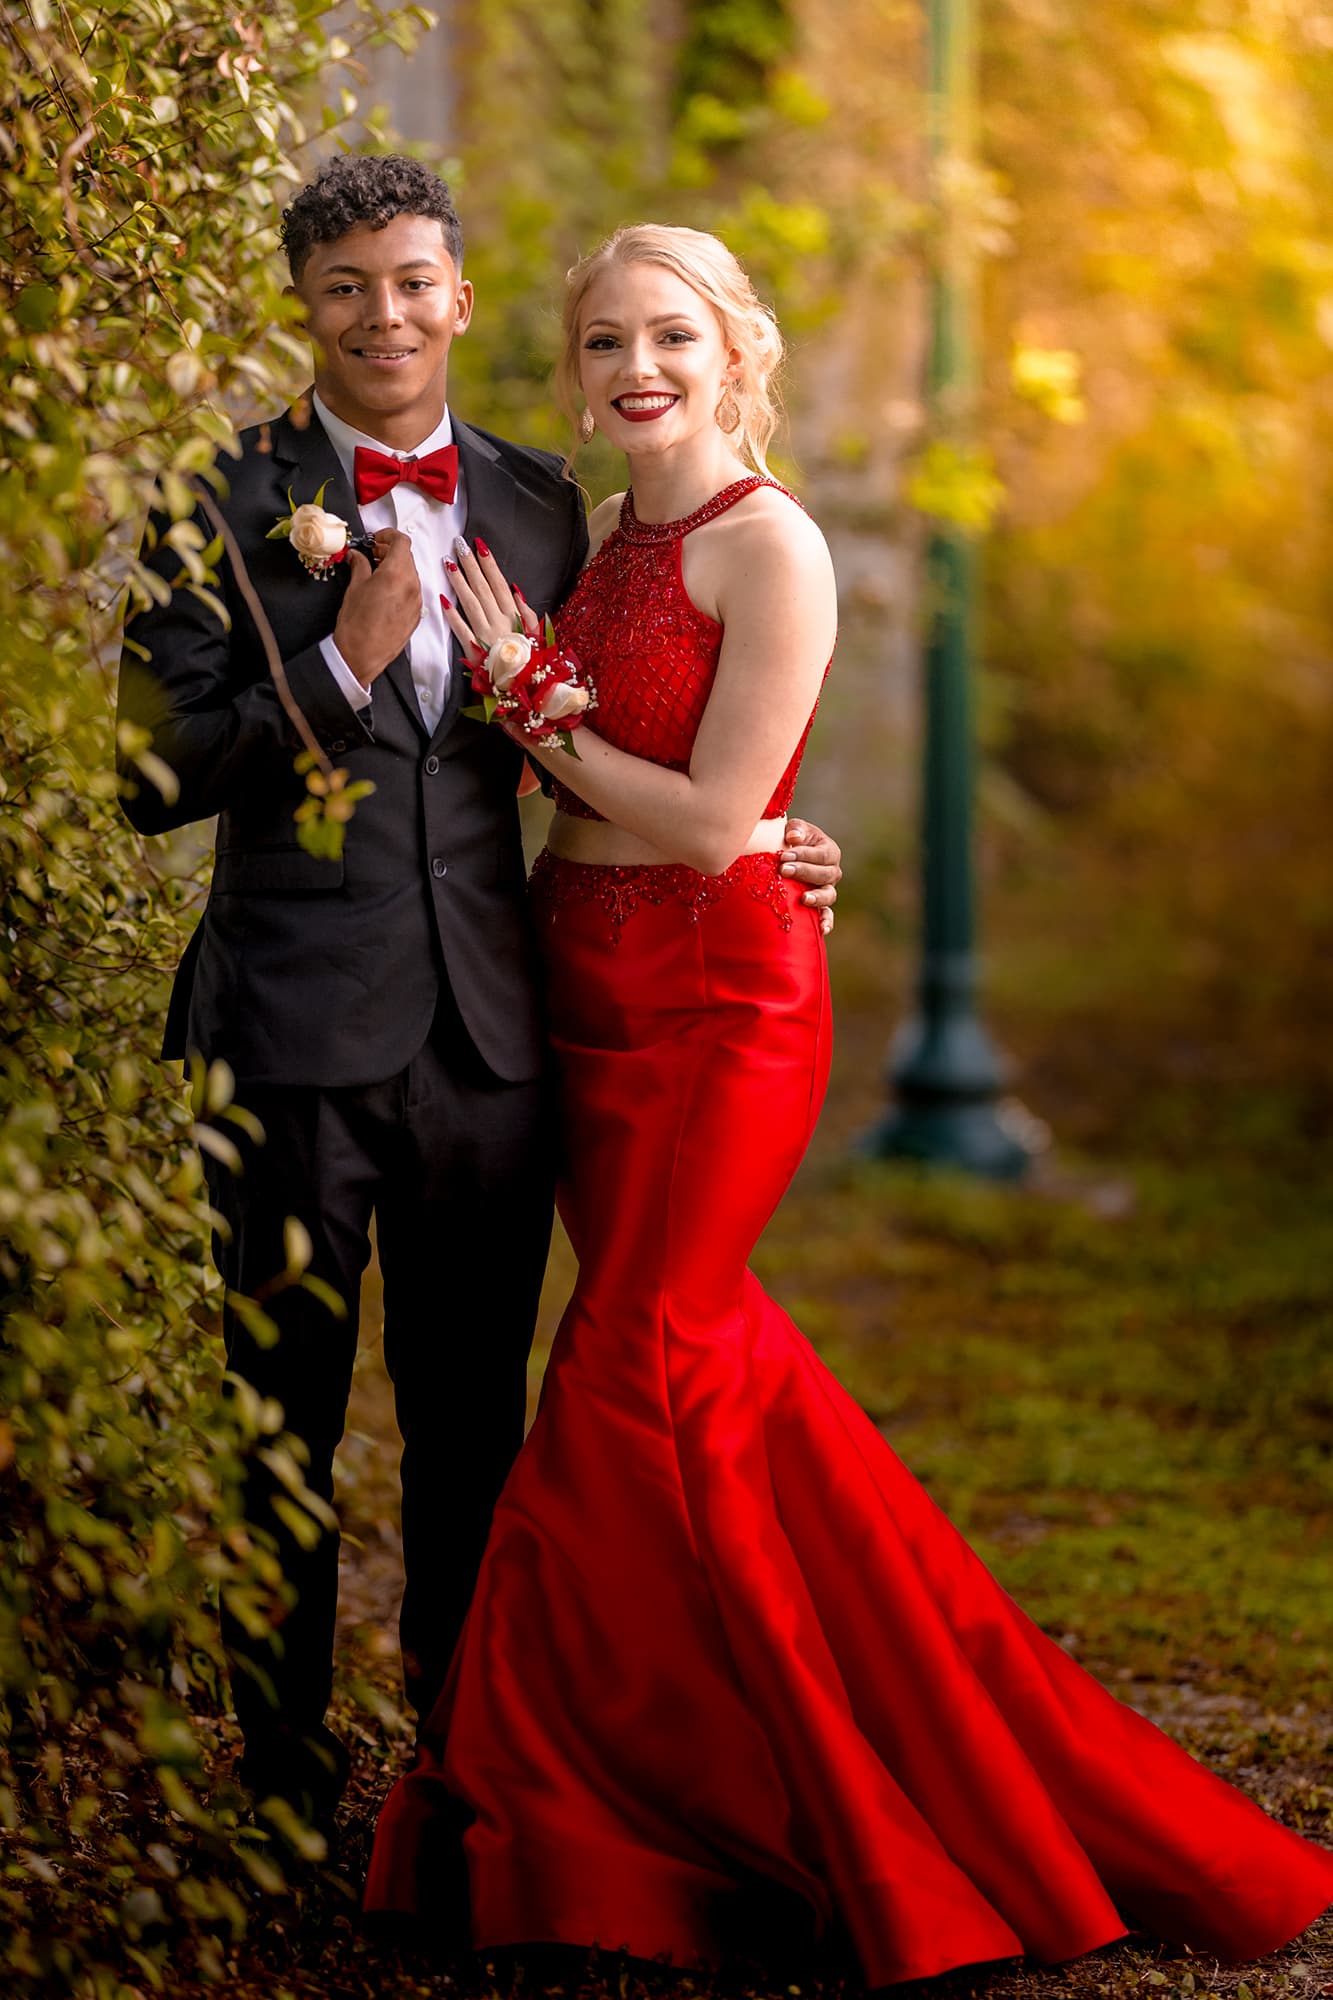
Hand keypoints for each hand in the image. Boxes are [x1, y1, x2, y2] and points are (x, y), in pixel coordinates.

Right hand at [332, 528, 421, 686]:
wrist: (362, 656)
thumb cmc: (356, 625)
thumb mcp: (354, 587)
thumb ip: (359, 565)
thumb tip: (357, 556)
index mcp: (396, 574)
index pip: (401, 541)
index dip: (388, 535)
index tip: (376, 539)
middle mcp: (412, 585)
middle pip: (407, 557)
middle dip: (390, 551)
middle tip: (372, 554)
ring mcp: (417, 601)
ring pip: (411, 574)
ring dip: (396, 568)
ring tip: (376, 573)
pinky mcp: (416, 615)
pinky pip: (412, 592)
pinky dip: (401, 585)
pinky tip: (385, 591)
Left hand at [440, 536, 540, 661]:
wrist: (526, 690)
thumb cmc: (532, 660)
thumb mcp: (537, 634)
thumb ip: (527, 612)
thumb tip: (514, 589)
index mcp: (515, 617)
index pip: (499, 584)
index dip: (489, 564)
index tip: (479, 546)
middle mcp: (500, 623)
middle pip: (482, 588)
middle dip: (470, 565)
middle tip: (458, 544)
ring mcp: (486, 636)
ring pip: (470, 603)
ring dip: (459, 582)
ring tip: (448, 562)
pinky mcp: (475, 651)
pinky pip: (462, 631)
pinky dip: (452, 616)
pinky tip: (442, 600)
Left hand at [781, 819, 841, 935]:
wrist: (785, 856)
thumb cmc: (790, 839)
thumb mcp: (794, 829)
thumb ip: (795, 829)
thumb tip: (794, 837)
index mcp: (829, 851)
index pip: (821, 854)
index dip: (803, 855)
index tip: (784, 855)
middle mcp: (832, 871)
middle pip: (824, 874)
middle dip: (804, 872)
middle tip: (784, 870)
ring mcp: (827, 889)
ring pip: (829, 895)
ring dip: (817, 897)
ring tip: (804, 899)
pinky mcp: (820, 905)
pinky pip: (827, 915)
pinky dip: (826, 922)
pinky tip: (822, 929)